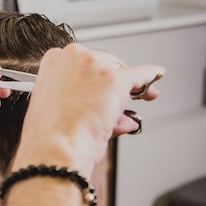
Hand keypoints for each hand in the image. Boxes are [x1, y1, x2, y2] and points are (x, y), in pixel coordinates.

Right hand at [12, 43, 163, 177]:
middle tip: (127, 95)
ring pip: (121, 70)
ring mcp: (95, 66)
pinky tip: (156, 75)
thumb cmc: (48, 136)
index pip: (83, 62)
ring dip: (131, 85)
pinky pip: (140, 75)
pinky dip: (150, 76)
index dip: (95, 76)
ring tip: (141, 97)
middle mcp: (73, 57)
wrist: (54, 148)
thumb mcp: (58, 111)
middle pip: (104, 62)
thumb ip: (83, 104)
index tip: (100, 85)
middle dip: (115, 79)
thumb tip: (115, 116)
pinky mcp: (115, 79)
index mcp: (53, 62)